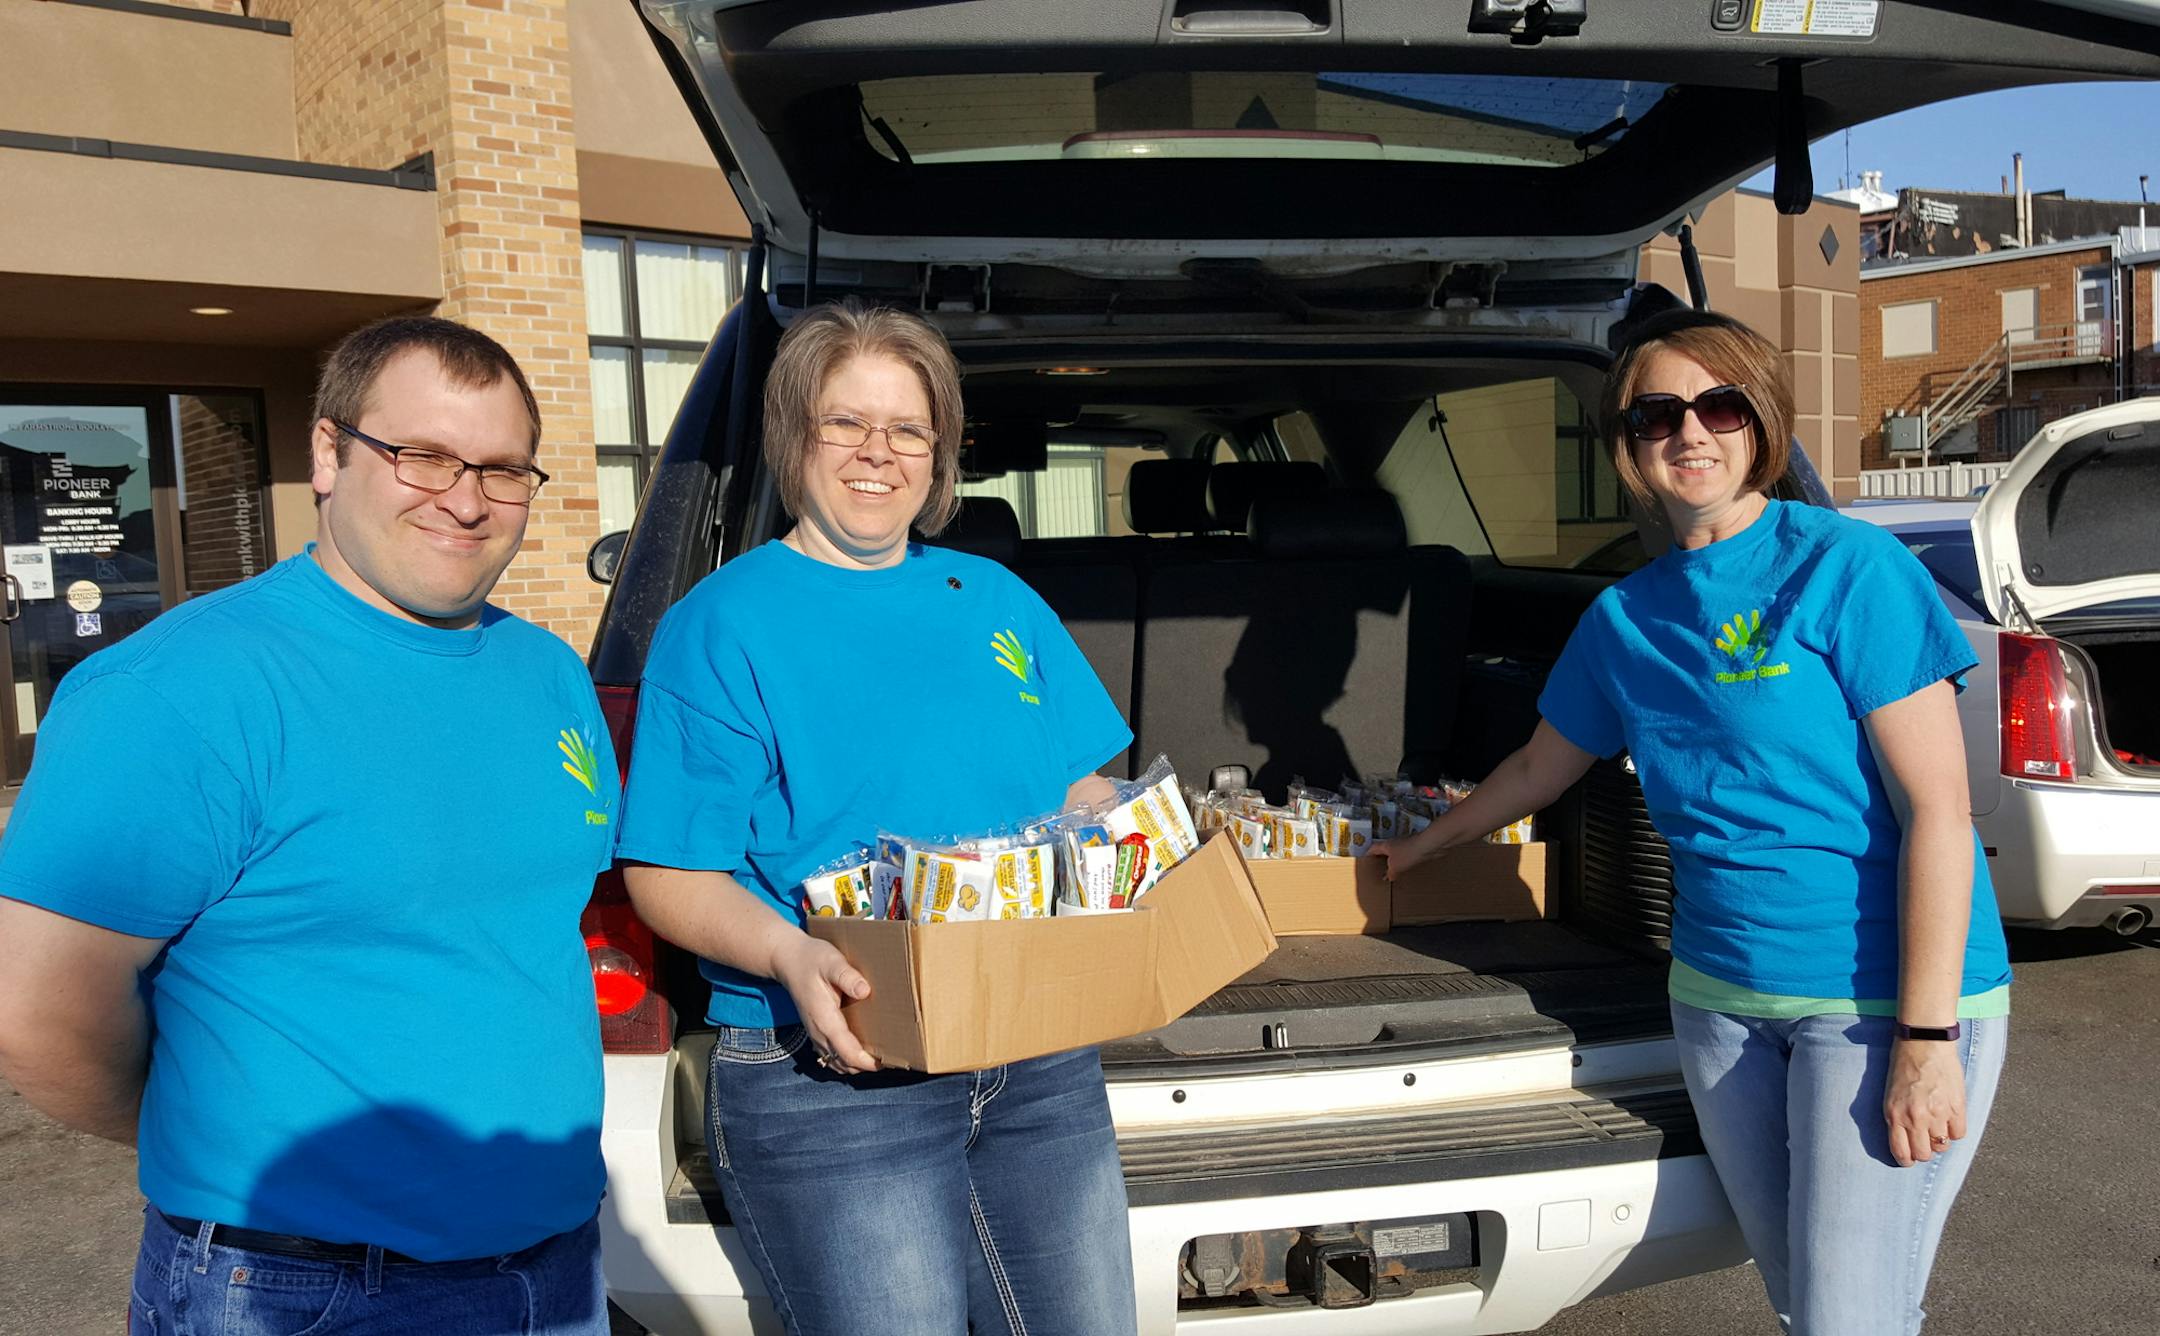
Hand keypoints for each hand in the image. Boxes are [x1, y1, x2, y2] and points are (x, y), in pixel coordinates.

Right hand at [770, 934, 878, 1074]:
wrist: (788, 961)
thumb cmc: (811, 959)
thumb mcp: (831, 962)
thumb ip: (847, 976)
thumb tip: (865, 991)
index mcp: (825, 1020)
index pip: (847, 1053)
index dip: (868, 1062)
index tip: (888, 1061)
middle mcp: (819, 1033)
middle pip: (845, 1064)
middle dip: (867, 1066)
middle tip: (892, 1057)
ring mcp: (816, 1035)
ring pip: (838, 1064)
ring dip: (857, 1065)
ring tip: (880, 1055)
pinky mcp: (816, 1033)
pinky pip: (832, 1056)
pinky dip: (847, 1060)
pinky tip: (862, 1050)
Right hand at [1372, 825, 1439, 881]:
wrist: (1428, 846)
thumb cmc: (1407, 854)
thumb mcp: (1395, 867)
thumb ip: (1390, 873)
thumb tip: (1387, 877)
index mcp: (1385, 846)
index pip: (1372, 849)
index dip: (1368, 854)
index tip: (1365, 860)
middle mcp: (1394, 843)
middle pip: (1384, 850)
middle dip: (1381, 858)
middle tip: (1377, 867)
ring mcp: (1406, 844)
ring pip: (1396, 853)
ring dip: (1394, 860)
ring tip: (1392, 870)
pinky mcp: (1416, 848)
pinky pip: (1407, 856)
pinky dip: (1405, 862)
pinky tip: (1407, 869)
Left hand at [1884, 1036, 1965, 1166]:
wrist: (1924, 1042)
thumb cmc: (1903, 1064)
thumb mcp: (1890, 1093)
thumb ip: (1896, 1117)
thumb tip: (1904, 1139)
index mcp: (1894, 1115)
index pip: (1901, 1152)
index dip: (1906, 1159)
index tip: (1909, 1158)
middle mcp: (1915, 1118)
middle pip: (1923, 1154)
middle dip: (1923, 1151)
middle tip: (1924, 1141)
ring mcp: (1938, 1114)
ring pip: (1942, 1146)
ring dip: (1940, 1141)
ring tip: (1937, 1128)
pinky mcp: (1957, 1107)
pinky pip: (1959, 1134)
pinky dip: (1955, 1130)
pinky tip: (1950, 1119)